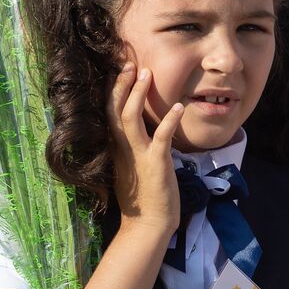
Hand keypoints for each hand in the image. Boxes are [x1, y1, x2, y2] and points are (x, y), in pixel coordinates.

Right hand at [109, 65, 184, 236]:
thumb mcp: (132, 167)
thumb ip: (131, 148)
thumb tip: (135, 131)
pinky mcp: (155, 164)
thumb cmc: (143, 198)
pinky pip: (161, 138)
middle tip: (127, 62)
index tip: (116, 70)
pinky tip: (179, 107)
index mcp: (117, 148)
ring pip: (130, 119)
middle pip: (114, 110)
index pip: (109, 114)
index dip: (112, 91)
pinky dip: (169, 121)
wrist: (148, 225)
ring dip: (138, 95)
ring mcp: (138, 156)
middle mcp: (123, 149)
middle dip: (120, 85)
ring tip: (147, 74)